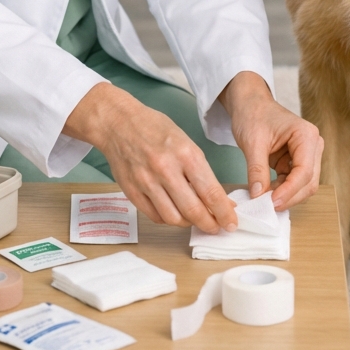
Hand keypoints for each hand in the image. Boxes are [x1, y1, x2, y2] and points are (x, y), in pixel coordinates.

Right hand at [63, 83, 237, 233]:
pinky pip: (155, 216)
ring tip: (194, 218)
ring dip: (188, 223)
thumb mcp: (185, 142)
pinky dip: (168, 219)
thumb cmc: (154, 128)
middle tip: (216, 227)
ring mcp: (147, 182)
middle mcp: (166, 169)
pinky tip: (174, 212)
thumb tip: (219, 198)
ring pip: (174, 218)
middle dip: (209, 224)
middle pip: (193, 211)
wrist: (118, 123)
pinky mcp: (132, 191)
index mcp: (185, 153)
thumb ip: (200, 171)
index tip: (231, 222)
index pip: (210, 192)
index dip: (224, 212)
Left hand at [219, 72, 322, 209]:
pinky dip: (282, 191)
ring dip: (286, 196)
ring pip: (304, 186)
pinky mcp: (297, 163)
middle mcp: (313, 146)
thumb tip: (258, 196)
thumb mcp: (252, 141)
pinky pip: (294, 183)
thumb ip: (256, 169)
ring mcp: (307, 155)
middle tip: (267, 207)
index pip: (305, 171)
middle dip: (289, 196)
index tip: (271, 202)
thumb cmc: (253, 114)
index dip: (289, 191)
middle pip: (309, 182)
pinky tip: (267, 194)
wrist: (250, 104)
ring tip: (264, 201)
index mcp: (306, 135)